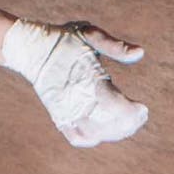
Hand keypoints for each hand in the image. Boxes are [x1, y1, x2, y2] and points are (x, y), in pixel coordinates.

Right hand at [0, 18, 147, 148]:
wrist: (31, 49)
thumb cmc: (64, 39)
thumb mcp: (90, 34)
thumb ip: (116, 46)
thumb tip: (141, 53)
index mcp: (88, 80)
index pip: (116, 107)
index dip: (133, 113)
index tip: (143, 109)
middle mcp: (77, 100)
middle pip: (109, 125)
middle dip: (128, 124)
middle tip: (139, 116)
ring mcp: (66, 111)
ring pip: (95, 134)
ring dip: (114, 133)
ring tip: (127, 124)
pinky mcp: (58, 116)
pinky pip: (77, 138)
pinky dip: (92, 139)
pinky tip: (104, 131)